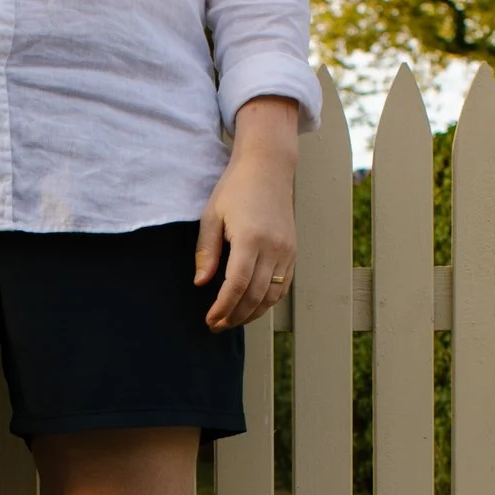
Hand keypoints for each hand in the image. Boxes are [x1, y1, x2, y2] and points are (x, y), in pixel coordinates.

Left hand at [195, 96, 299, 329]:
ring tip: (232, 320)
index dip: (223, 307)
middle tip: (217, 325)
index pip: (237, 285)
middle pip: (255, 295)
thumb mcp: (212, 216)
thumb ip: (206, 251)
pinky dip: (268, 301)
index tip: (211, 319)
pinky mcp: (292, 252)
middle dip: (235, 315)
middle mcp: (273, 247)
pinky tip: (252, 307)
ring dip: (252, 313)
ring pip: (272, 295)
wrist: (268, 168)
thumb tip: (201, 283)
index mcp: (250, 238)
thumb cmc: (235, 188)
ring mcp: (287, 251)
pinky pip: (283, 286)